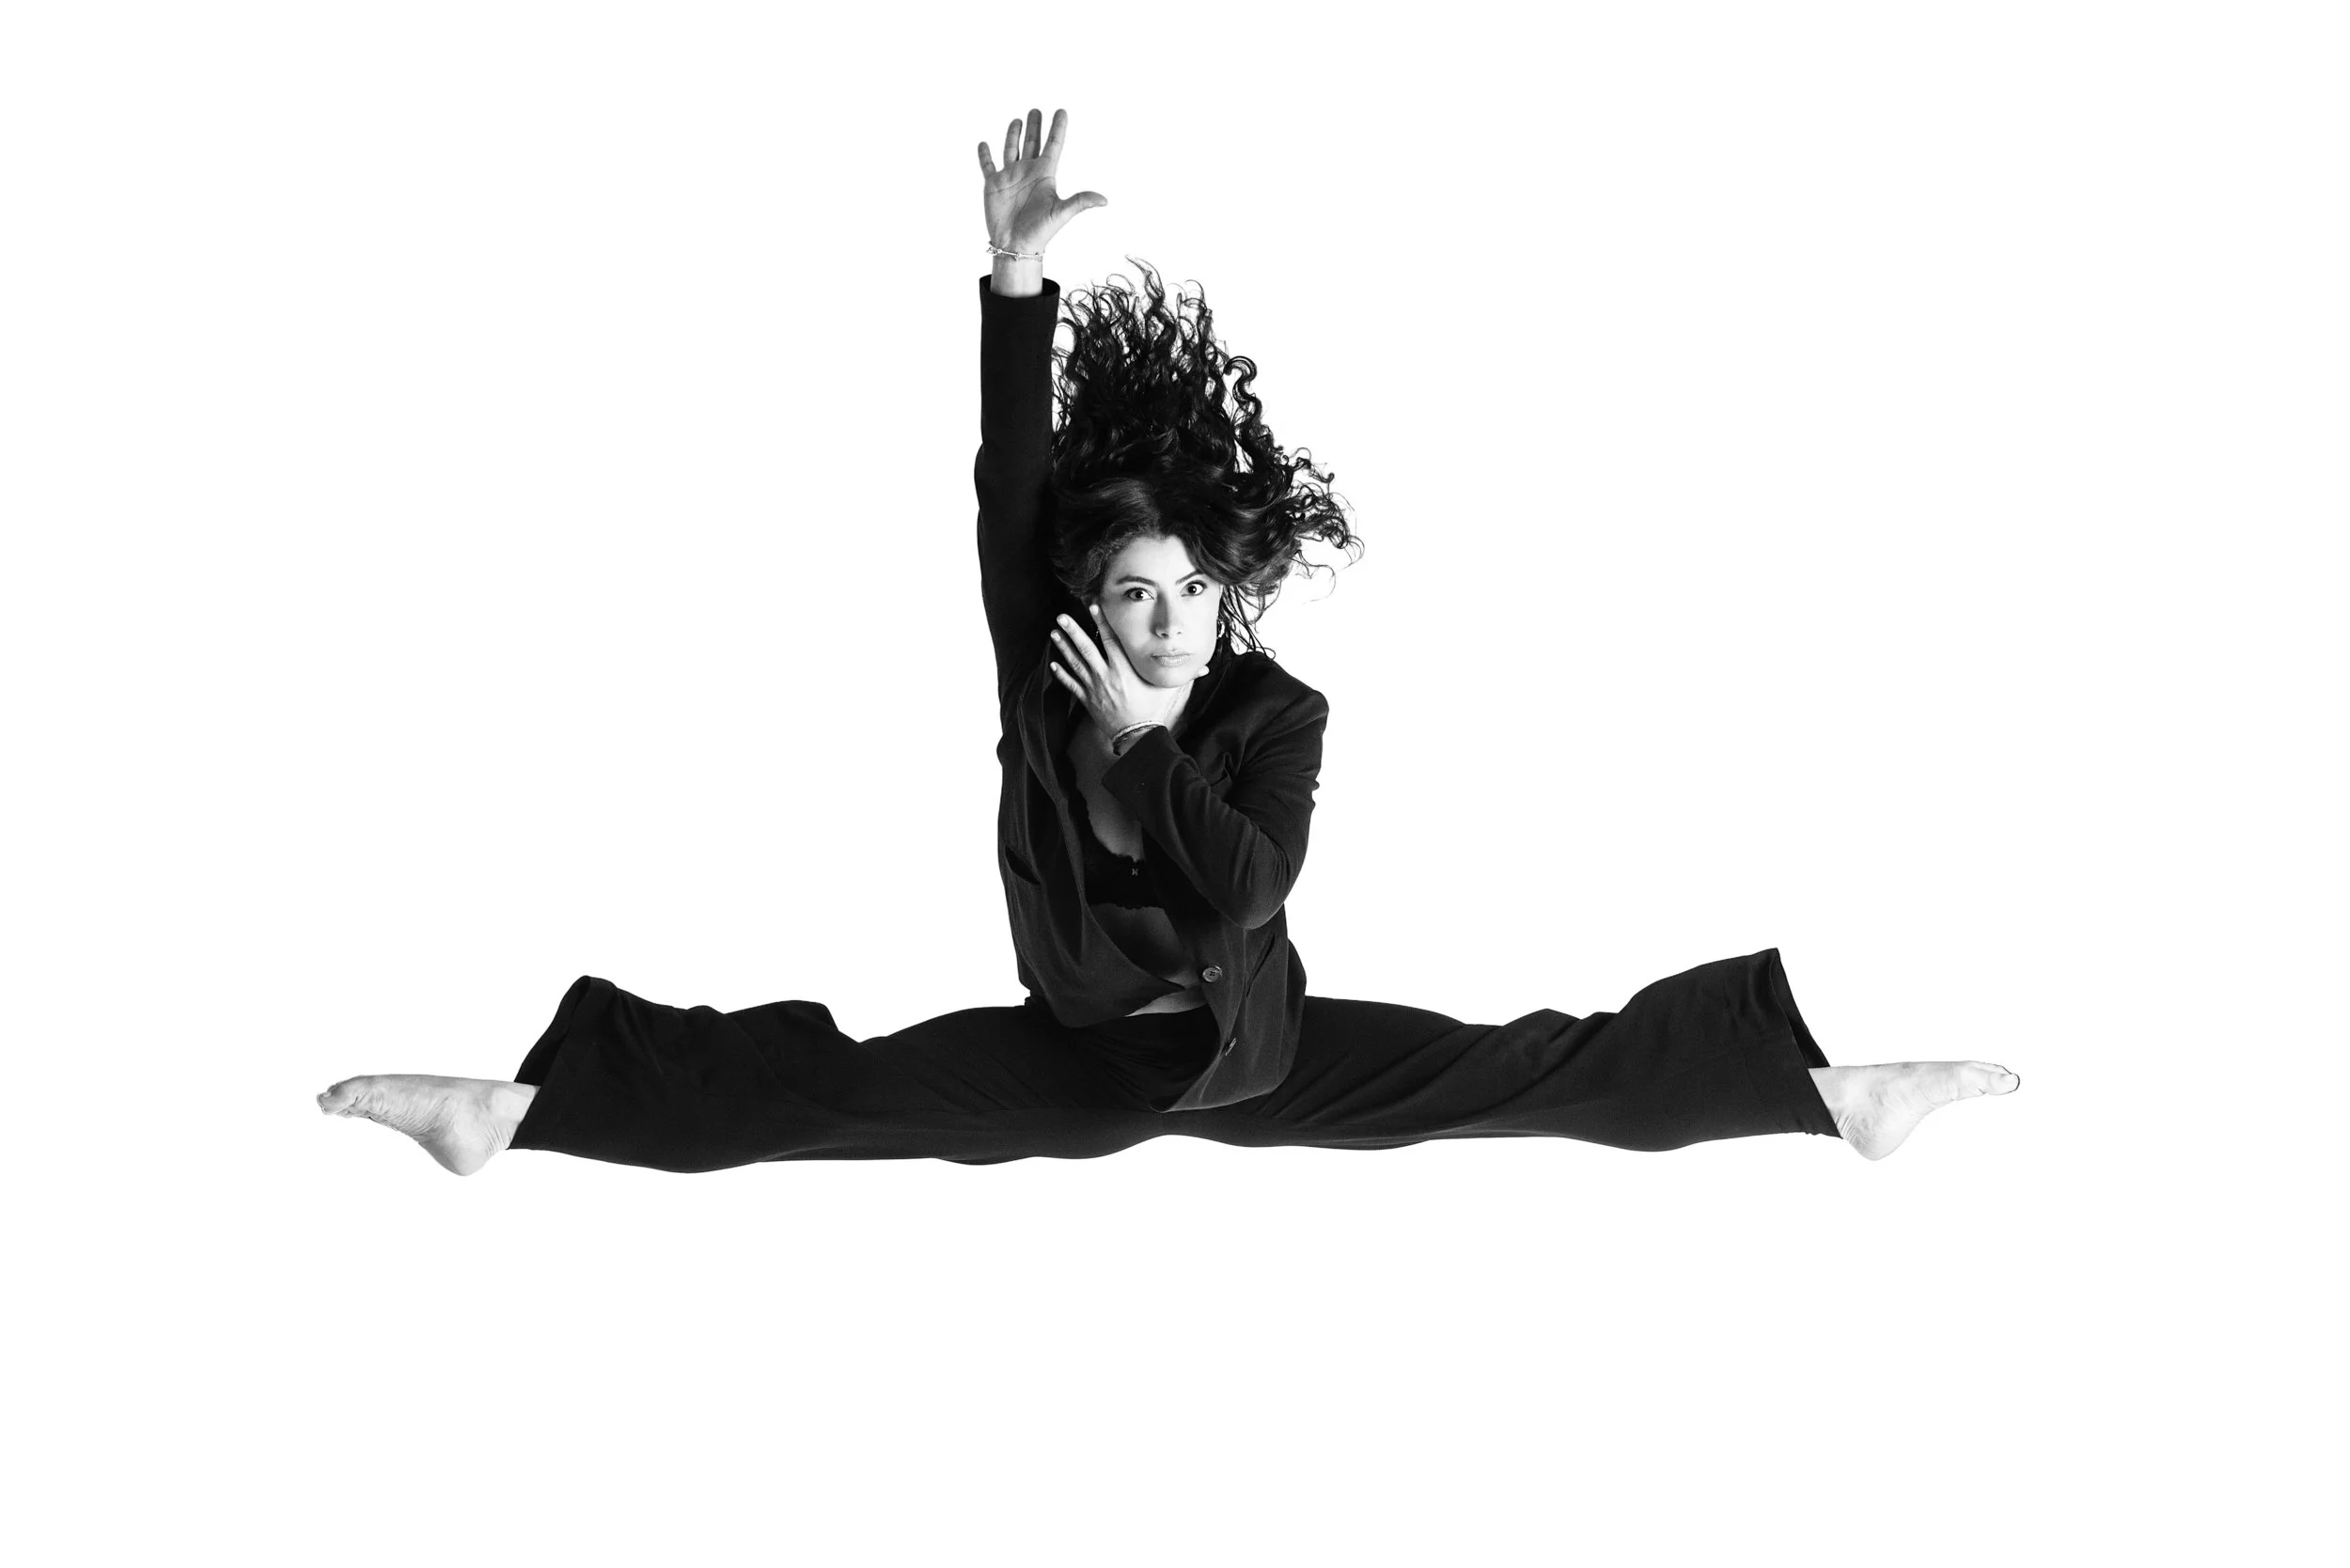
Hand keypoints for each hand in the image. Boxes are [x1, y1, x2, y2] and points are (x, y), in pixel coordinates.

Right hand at [977, 107, 1107, 254]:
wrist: (1016, 246)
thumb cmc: (1040, 231)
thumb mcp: (1061, 213)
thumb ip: (1080, 201)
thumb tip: (1105, 200)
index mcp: (1045, 175)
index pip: (1053, 145)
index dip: (1058, 128)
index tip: (1062, 111)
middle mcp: (1028, 172)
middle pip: (1032, 142)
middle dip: (1035, 126)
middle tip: (1036, 110)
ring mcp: (1010, 177)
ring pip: (1011, 149)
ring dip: (1013, 134)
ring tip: (1018, 119)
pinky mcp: (993, 184)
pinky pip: (987, 165)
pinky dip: (984, 155)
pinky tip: (984, 144)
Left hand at [1048, 606, 1189, 748]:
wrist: (1137, 736)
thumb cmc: (1152, 710)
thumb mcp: (1167, 689)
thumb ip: (1185, 676)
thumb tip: (1206, 667)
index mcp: (1124, 669)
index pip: (1110, 639)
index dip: (1100, 621)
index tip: (1091, 605)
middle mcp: (1107, 675)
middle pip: (1086, 648)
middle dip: (1073, 631)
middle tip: (1062, 616)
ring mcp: (1094, 688)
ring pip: (1075, 663)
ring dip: (1063, 647)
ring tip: (1054, 633)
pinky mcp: (1087, 700)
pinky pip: (1071, 685)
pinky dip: (1061, 675)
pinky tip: (1052, 664)